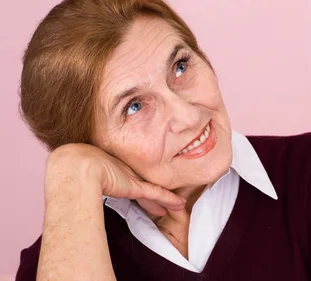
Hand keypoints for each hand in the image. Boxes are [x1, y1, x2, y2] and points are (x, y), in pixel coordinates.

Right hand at [47, 143, 185, 215]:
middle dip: (153, 191)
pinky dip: (169, 199)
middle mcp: (122, 170)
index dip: (137, 182)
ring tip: (178, 204)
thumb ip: (82, 177)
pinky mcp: (136, 186)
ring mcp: (130, 177)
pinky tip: (180, 204)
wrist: (74, 167)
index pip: (128, 177)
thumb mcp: (78, 171)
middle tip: (165, 198)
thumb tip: (71, 191)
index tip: (143, 189)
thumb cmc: (70, 169)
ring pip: (152, 189)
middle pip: (142, 182)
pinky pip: (157, 193)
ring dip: (165, 198)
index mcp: (108, 166)